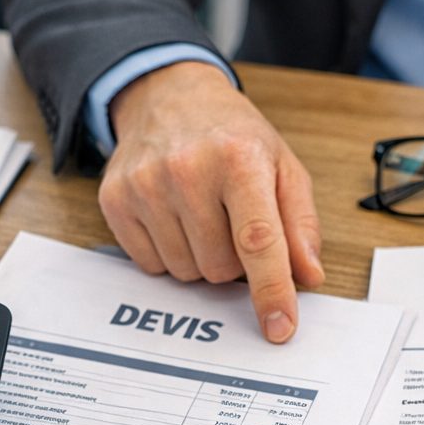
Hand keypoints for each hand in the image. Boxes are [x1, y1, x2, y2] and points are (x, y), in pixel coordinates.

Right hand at [103, 61, 325, 342]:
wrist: (168, 96)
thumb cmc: (231, 136)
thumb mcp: (281, 165)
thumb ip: (300, 223)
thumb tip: (308, 276)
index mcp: (239, 158)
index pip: (258, 240)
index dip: (271, 290)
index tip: (279, 328)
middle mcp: (187, 170)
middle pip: (220, 268)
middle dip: (233, 261)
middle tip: (231, 221)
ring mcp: (145, 186)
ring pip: (185, 272)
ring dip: (200, 258)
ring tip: (201, 215)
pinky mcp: (115, 200)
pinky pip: (150, 265)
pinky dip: (168, 253)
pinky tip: (173, 217)